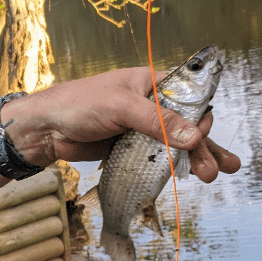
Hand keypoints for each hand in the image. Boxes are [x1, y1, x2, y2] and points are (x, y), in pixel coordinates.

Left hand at [0, 66, 240, 181]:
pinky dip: (172, 168)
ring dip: (195, 159)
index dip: (200, 117)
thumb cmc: (79, 104)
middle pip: (187, 126)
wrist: (45, 130)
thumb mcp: (122, 107)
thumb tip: (195, 137)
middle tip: (216, 170)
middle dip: (203, 147)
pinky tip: (189, 177)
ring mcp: (141, 129)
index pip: (189, 97)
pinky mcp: (130, 148)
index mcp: (152, 83)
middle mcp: (151, 104)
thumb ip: (159, 122)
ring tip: (212, 176)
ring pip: (176, 144)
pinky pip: (156, 158)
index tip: (202, 135)